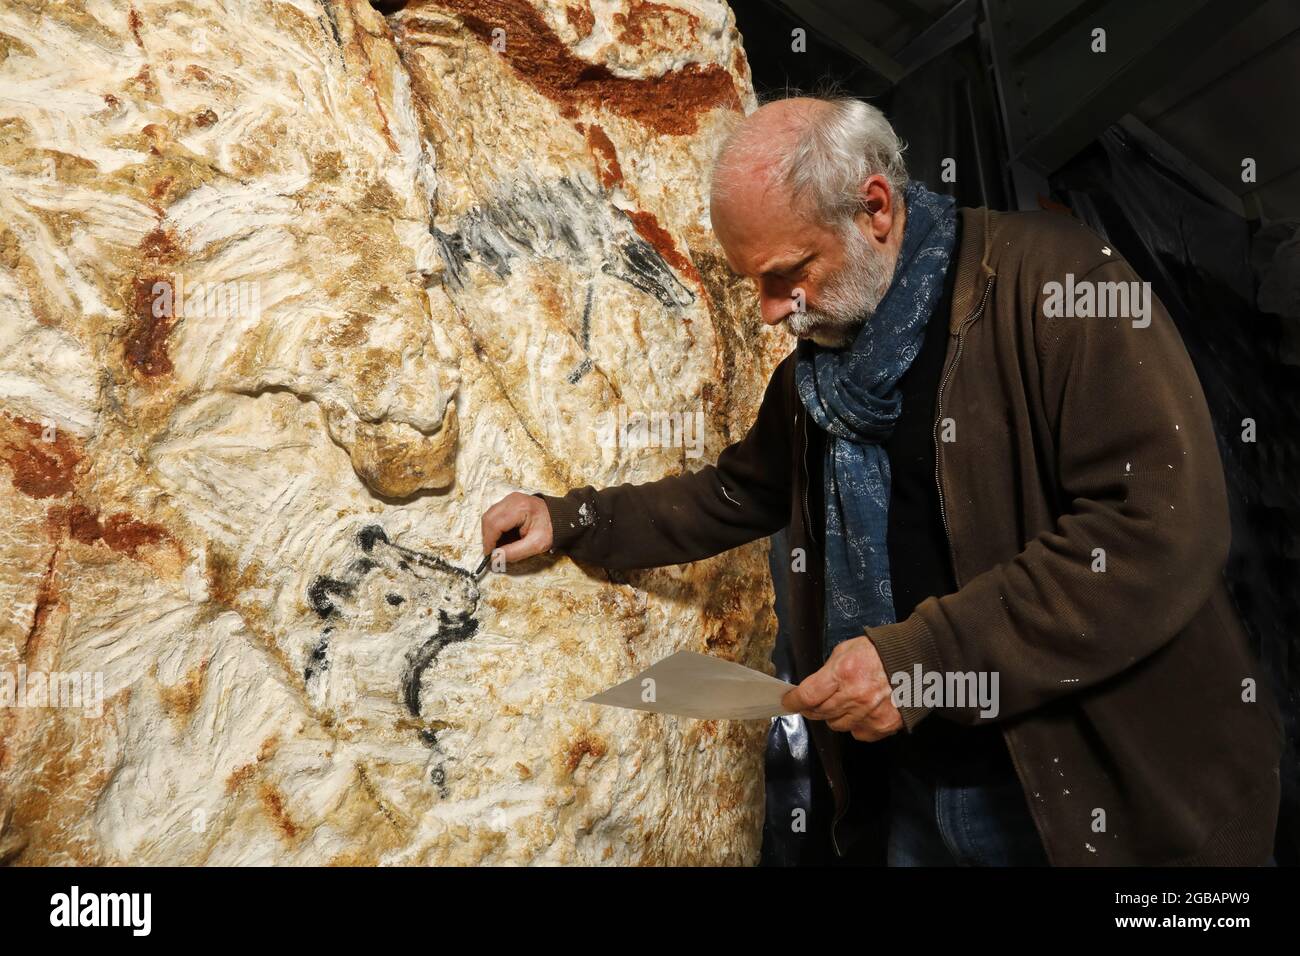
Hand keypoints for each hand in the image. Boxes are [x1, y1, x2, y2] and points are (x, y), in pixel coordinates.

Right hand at [480, 492, 552, 563]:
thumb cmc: (551, 530)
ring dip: (490, 532)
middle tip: (493, 552)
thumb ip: (514, 553)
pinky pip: (495, 514)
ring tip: (499, 545)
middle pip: (488, 518)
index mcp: (520, 508)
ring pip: (489, 516)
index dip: (489, 541)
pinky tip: (503, 536)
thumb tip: (494, 559)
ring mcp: (510, 499)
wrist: (561, 518)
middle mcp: (512, 500)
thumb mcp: (535, 545)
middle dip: (488, 537)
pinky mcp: (509, 501)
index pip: (495, 524)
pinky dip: (495, 527)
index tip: (489, 555)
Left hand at [780, 635, 902, 741]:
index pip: (808, 696)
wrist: (916, 660)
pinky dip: (856, 725)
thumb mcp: (846, 650)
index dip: (794, 701)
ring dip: (834, 716)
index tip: (788, 702)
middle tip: (812, 703)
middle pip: (820, 713)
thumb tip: (812, 688)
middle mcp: (855, 696)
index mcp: (843, 673)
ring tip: (844, 702)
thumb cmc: (879, 652)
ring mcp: (870, 714)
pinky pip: (858, 733)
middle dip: (811, 708)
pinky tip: (862, 711)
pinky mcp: (883, 726)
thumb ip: (828, 671)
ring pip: (836, 725)